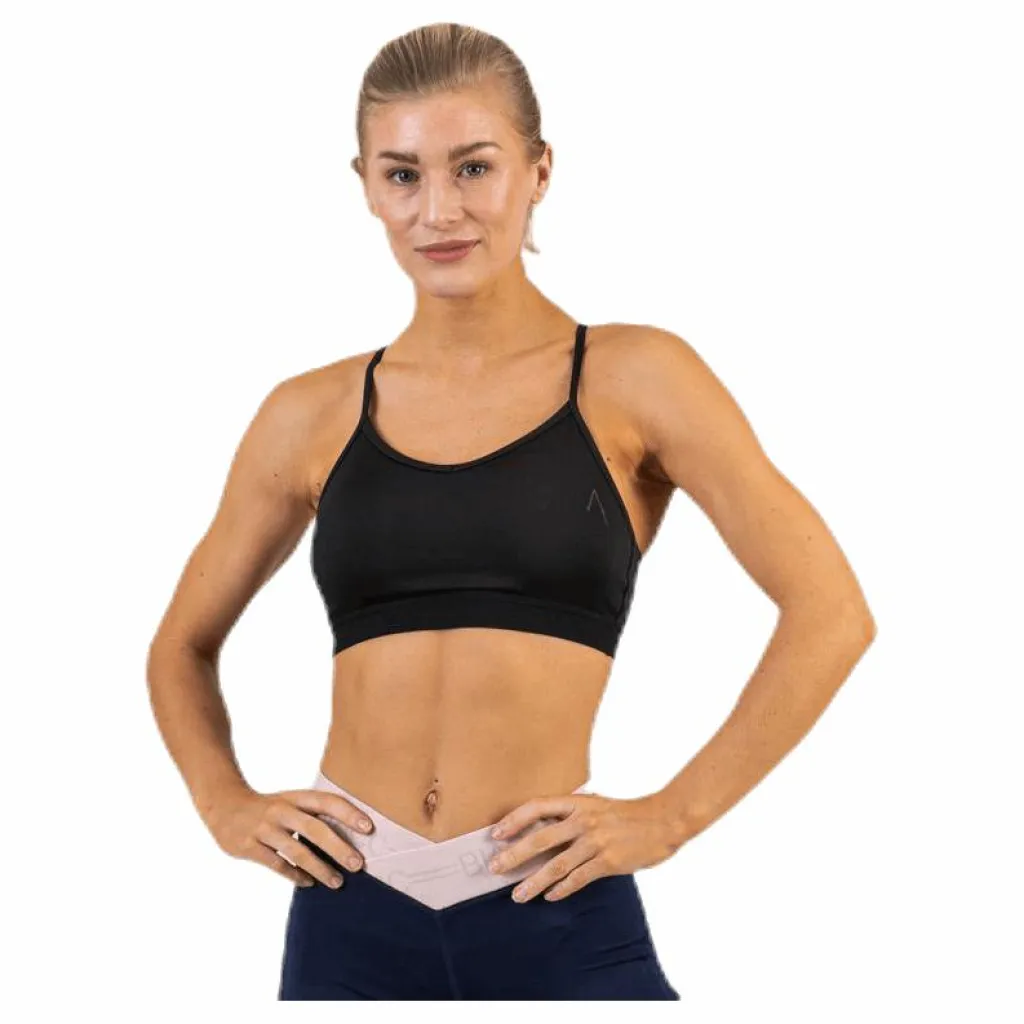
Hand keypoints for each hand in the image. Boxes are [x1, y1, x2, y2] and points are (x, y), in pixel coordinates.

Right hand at [206, 786, 375, 888]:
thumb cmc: (268, 806)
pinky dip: (295, 875)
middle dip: (338, 847)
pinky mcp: (249, 846)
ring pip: (296, 851)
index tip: (369, 828)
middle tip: (358, 864)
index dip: (348, 813)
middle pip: (315, 828)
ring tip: (338, 883)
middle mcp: (281, 810)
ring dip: (320, 869)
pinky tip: (309, 883)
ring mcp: (264, 828)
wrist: (224, 805)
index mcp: (295, 797)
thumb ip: (313, 813)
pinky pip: (277, 864)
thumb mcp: (289, 800)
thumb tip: (350, 833)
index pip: (326, 802)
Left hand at [487, 790, 685, 901]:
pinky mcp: (608, 862)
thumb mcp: (595, 805)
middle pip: (540, 839)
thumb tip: (541, 829)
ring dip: (534, 882)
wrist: (662, 820)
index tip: (495, 834)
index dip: (514, 820)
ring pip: (556, 865)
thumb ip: (571, 814)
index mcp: (577, 802)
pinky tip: (550, 897)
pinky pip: (578, 878)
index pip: (537, 807)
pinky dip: (562, 889)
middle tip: (495, 869)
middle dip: (514, 855)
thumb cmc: (625, 813)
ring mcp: (595, 841)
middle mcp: (583, 820)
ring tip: (517, 895)